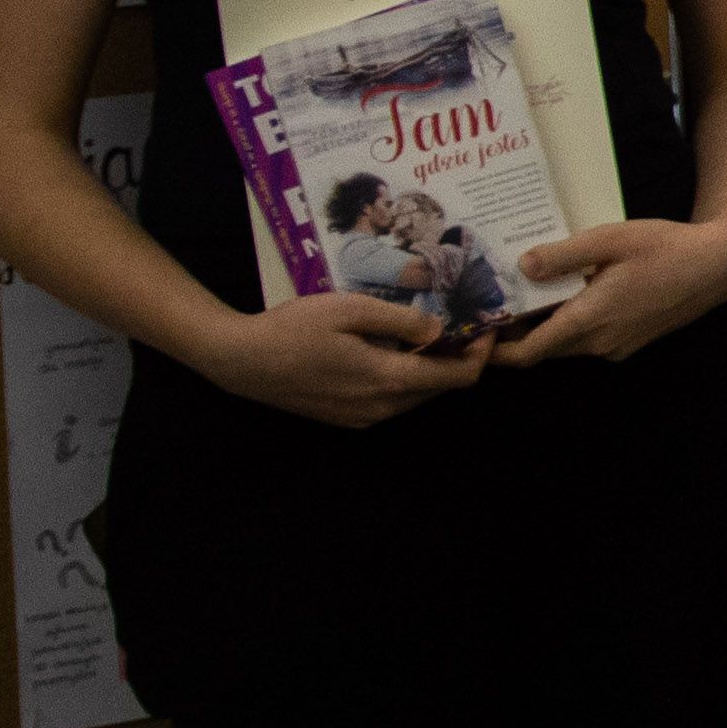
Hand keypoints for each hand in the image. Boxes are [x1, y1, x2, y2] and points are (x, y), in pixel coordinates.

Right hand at [206, 289, 490, 429]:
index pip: (457, 378)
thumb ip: (401, 321)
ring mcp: (363, 417)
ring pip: (416, 394)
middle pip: (440, 387)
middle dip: (457, 358)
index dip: (479, 353)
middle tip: (460, 323)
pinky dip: (403, 377)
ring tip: (426, 332)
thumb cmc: (294, 329)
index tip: (485, 326)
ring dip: (429, 367)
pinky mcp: (346, 418)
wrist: (241, 361)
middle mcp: (381, 408)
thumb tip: (441, 331)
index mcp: (388, 380)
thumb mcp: (351, 309)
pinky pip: (391, 400)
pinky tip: (391, 350)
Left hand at [493, 213, 726, 367]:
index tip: (476, 333)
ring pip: (565, 344)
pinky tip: (574, 293)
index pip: (528, 353)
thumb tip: (521, 267)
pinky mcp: (629, 342)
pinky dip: (571, 324)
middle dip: (515, 334)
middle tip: (495, 303)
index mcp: (588, 320)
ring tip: (530, 293)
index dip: (496, 351)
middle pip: (542, 350)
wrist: (715, 266)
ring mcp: (616, 346)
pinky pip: (588, 339)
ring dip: (545, 327)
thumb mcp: (611, 239)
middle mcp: (598, 343)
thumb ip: (563, 255)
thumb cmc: (665, 247)